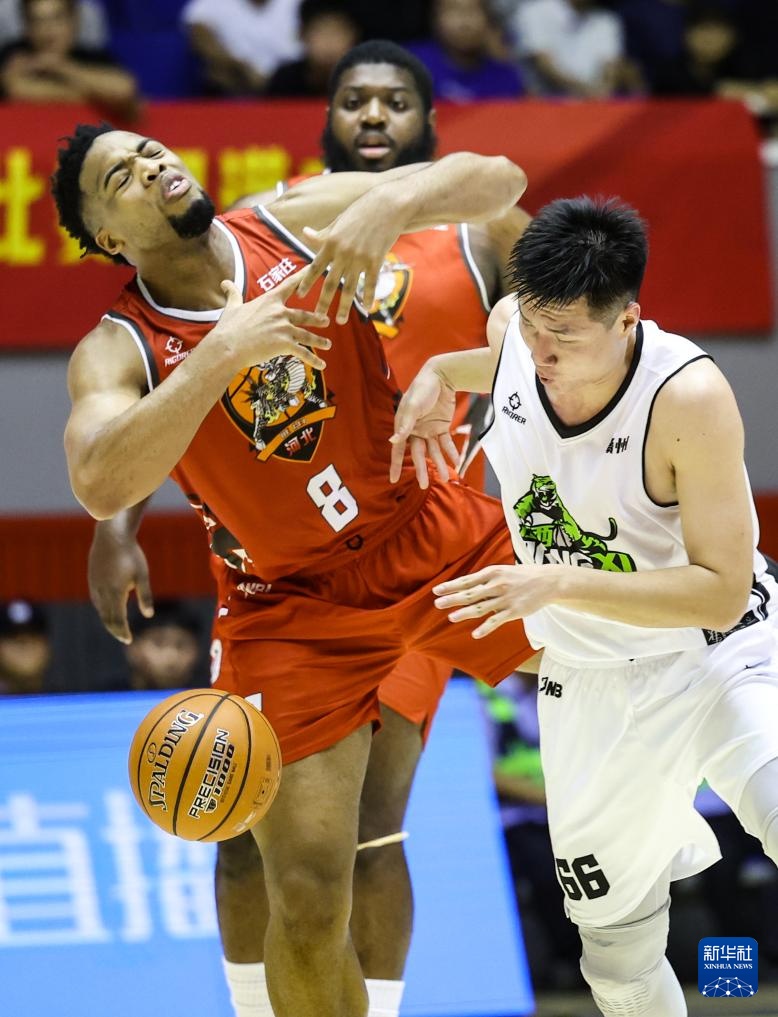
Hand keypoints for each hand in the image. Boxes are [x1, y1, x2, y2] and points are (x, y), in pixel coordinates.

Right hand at [88, 522, 153, 643]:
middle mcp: (102, 592)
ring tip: (118, 627)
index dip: (123, 631)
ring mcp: (95, 585)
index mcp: (115, 592)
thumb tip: (149, 615)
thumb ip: (145, 596)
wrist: (111, 536)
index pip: (117, 619)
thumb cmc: (131, 555)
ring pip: (100, 610)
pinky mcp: (92, 579)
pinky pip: (96, 600)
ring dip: (108, 620)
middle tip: (124, 638)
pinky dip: (103, 610)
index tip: (129, 640)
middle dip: (116, 630)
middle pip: (107, 618)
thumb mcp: (142, 575)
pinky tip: (108, 610)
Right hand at [216, 271, 330, 369]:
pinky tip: (322, 364)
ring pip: (307, 335)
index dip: (302, 277)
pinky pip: (303, 353)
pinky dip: (313, 360)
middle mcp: (280, 313)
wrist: (228, 347)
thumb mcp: (231, 307)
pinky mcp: (284, 344)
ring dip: (319, 341)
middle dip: (316, 319)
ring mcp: (284, 328)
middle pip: (304, 315)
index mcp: (269, 301)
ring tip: (328, 344)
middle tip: (326, 320)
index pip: (289, 285)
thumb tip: (224, 283)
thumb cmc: (228, 328)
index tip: (312, 269)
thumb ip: (233, 294)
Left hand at [296, 195, 402, 323]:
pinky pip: (370, 284)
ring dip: (345, 306)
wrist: (388, 206)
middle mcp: (343, 253)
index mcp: (331, 242)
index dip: (306, 282)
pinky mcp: (376, 261)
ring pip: (350, 288)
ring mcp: (360, 258)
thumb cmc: (361, 211)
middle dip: (323, 302)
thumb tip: (305, 233)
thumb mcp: (338, 221)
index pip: (315, 267)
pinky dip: (368, 297)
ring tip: (341, 320)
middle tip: (317, 317)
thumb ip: (322, 233)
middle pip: (330, 283)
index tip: (299, 295)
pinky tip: (367, 308)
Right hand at [389, 366, 457, 487]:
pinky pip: (446, 442)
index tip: (393, 480)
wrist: (441, 376)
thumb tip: (393, 441)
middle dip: (421, 470)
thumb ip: (404, 425)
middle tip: (423, 485)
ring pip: (433, 451)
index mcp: (403, 426)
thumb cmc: (422, 388)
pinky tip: (456, 461)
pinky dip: (451, 451)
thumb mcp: (412, 406)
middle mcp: (415, 430)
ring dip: (439, 463)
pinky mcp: (441, 426)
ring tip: (445, 478)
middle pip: (418, 453)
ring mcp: (428, 429)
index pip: (398, 449)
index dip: (396, 464)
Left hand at [433, 564, 559, 637]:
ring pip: (481, 608)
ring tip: (451, 617)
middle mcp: (497, 585)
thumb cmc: (523, 576)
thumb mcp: (503, 571)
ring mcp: (505, 599)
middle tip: (437, 604)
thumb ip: (486, 579)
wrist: (549, 581)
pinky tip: (475, 634)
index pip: (467, 580)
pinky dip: (485, 628)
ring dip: (464, 613)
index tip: (436, 591)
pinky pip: (497, 621)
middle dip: (452, 599)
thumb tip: (466, 586)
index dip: (451, 586)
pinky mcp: (514, 611)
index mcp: (492, 573)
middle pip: (470, 594)